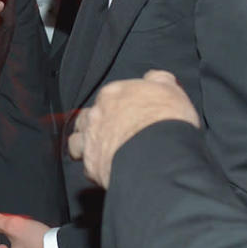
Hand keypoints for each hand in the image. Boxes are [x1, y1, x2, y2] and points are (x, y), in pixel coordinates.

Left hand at [69, 70, 199, 188]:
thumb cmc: (165, 121)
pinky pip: (87, 168)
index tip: (125, 115)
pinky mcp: (92, 165)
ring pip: (76, 141)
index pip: (107, 97)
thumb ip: (159, 80)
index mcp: (113, 95)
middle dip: (94, 124)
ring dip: (85, 146)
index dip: (116, 107)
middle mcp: (97, 115)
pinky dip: (95, 169)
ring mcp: (90, 140)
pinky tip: (107, 170)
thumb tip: (154, 77)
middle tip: (110, 133)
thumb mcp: (170, 90)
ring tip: (100, 152)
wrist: (159, 153)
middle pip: (86, 117)